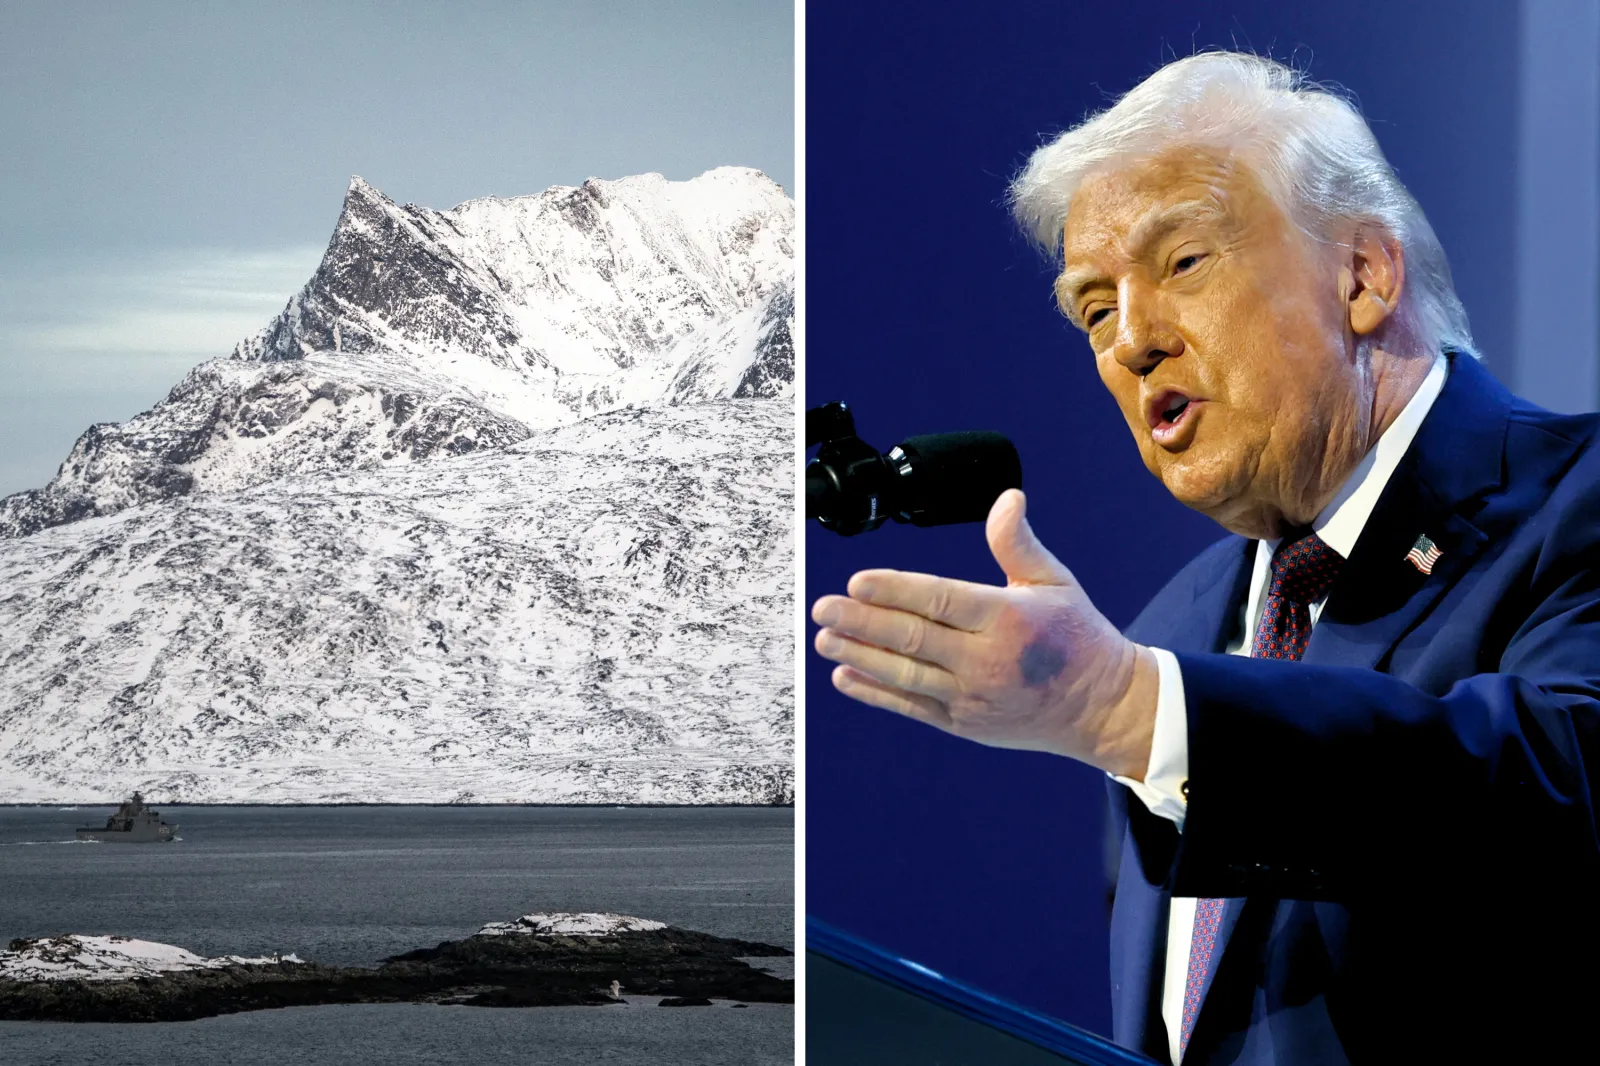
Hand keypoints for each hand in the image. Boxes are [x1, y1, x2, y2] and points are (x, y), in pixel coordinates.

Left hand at [811, 489, 1157, 778]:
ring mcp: (973, 697)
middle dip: (862, 622)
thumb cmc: (1076, 636)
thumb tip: (1007, 498)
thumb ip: (1018, 543)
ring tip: (825, 638)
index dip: (895, 590)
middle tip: (823, 608)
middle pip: (913, 638)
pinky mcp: (965, 723)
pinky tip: (846, 676)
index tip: (857, 581)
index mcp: (1009, 618)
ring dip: (860, 656)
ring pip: (906, 674)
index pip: (940, 599)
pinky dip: (876, 692)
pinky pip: (912, 706)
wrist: (1101, 708)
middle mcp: (988, 660)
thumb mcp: (1054, 581)